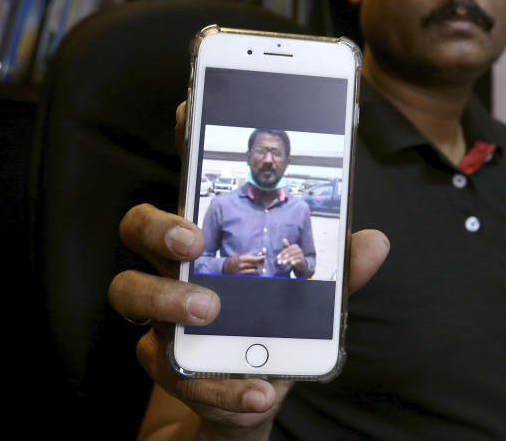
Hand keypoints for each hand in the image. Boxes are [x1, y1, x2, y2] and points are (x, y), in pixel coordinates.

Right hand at [108, 103, 390, 437]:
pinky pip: (173, 370)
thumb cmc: (273, 328)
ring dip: (168, 299)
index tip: (189, 106)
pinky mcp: (171, 367)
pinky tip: (260, 390)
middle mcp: (179, 267)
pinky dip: (221, 386)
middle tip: (194, 237)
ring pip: (130, 292)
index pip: (192, 178)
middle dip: (158, 223)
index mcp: (215, 236)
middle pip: (137, 226)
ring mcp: (165, 314)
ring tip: (211, 311)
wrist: (249, 398)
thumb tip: (376, 241)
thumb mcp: (311, 296)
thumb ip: (339, 270)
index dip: (185, 139)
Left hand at [277, 239, 306, 274]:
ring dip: (288, 260)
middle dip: (284, 257)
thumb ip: (286, 246)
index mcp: (295, 246)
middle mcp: (299, 249)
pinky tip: (291, 263)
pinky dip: (295, 261)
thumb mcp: (290, 251)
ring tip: (283, 263)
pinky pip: (298, 260)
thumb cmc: (294, 255)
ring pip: (293, 257)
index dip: (282, 253)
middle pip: (290, 253)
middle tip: (279, 261)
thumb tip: (283, 239)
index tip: (277, 257)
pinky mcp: (302, 260)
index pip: (287, 249)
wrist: (302, 262)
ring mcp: (301, 254)